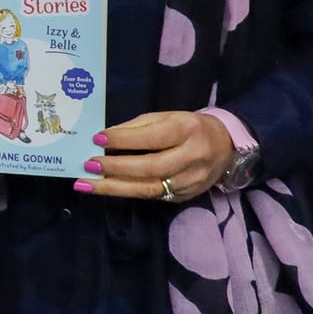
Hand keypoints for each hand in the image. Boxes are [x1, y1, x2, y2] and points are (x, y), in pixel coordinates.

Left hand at [82, 111, 234, 203]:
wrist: (225, 146)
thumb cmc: (188, 127)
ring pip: (150, 188)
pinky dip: (127, 192)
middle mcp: (192, 157)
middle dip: (116, 168)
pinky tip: (107, 188)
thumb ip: (137, 127)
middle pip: (151, 167)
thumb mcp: (166, 117)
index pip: (152, 138)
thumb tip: (105, 138)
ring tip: (86, 184)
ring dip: (114, 187)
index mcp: (187, 131)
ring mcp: (191, 181)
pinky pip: (153, 196)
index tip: (97, 139)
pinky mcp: (185, 196)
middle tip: (88, 165)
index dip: (123, 140)